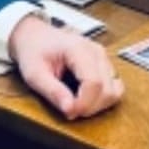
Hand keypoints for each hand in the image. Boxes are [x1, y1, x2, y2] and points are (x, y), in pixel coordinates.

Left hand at [7, 14, 122, 119]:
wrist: (35, 36)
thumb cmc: (33, 51)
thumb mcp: (34, 74)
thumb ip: (52, 92)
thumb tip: (71, 110)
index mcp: (78, 49)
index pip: (94, 83)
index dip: (84, 104)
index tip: (69, 112)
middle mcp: (96, 51)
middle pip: (107, 90)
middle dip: (90, 107)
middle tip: (70, 110)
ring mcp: (103, 57)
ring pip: (115, 91)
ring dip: (98, 105)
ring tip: (77, 103)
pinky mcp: (104, 64)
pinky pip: (114, 87)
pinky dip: (103, 98)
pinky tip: (85, 97)